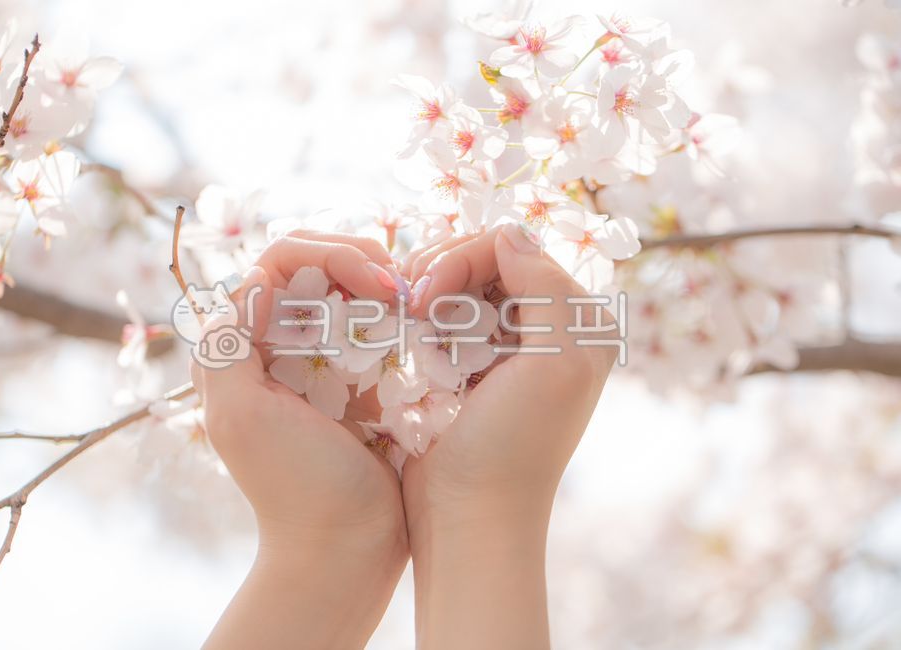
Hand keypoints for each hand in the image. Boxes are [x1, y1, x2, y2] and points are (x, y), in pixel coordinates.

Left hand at [193, 231, 407, 649]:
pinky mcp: (361, 382)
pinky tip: (421, 327)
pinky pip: (378, 329)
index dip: (327, 256)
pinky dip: (400, 318)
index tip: (373, 285)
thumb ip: (227, 347)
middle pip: (317, 268)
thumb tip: (252, 279)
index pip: (277, 264)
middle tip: (400, 288)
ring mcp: (323, 364)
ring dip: (384, 286)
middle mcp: (279, 348)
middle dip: (360, 261)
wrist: (345, 549)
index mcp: (243, 349)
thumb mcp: (242, 417)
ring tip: (414, 303)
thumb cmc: (295, 487)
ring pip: (351, 292)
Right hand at [400, 223, 618, 648]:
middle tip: (409, 305)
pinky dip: (421, 317)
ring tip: (404, 320)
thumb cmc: (513, 448)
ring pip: (461, 283)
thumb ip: (548, 290)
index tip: (426, 297)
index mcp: (579, 324)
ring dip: (426, 292)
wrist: (468, 517)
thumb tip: (511, 232)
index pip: (516, 249)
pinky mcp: (470, 366)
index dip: (464, 258)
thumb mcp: (553, 365)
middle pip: (486, 260)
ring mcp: (506, 347)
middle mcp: (547, 328)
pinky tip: (406, 334)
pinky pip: (444, 316)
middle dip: (441, 270)